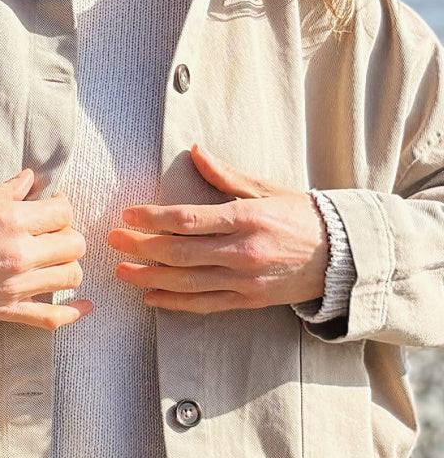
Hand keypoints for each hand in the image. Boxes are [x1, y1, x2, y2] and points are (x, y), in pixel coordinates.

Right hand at [0, 170, 91, 335]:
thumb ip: (7, 193)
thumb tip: (31, 178)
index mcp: (11, 221)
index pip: (63, 211)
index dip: (60, 209)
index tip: (51, 211)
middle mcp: (20, 253)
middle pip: (75, 243)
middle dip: (69, 236)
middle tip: (53, 237)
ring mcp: (16, 285)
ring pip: (71, 276)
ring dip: (69, 266)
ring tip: (54, 262)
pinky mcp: (7, 311)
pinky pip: (52, 317)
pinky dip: (74, 312)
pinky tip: (85, 306)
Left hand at [107, 144, 328, 313]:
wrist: (345, 256)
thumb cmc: (305, 217)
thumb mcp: (268, 189)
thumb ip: (227, 176)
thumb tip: (195, 153)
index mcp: (245, 218)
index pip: (187, 220)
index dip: (152, 219)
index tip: (127, 214)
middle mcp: (242, 251)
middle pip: (178, 253)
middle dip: (140, 246)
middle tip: (111, 240)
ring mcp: (244, 280)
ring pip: (186, 282)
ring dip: (149, 278)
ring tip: (121, 271)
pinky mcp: (248, 300)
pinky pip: (204, 305)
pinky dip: (175, 303)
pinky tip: (151, 299)